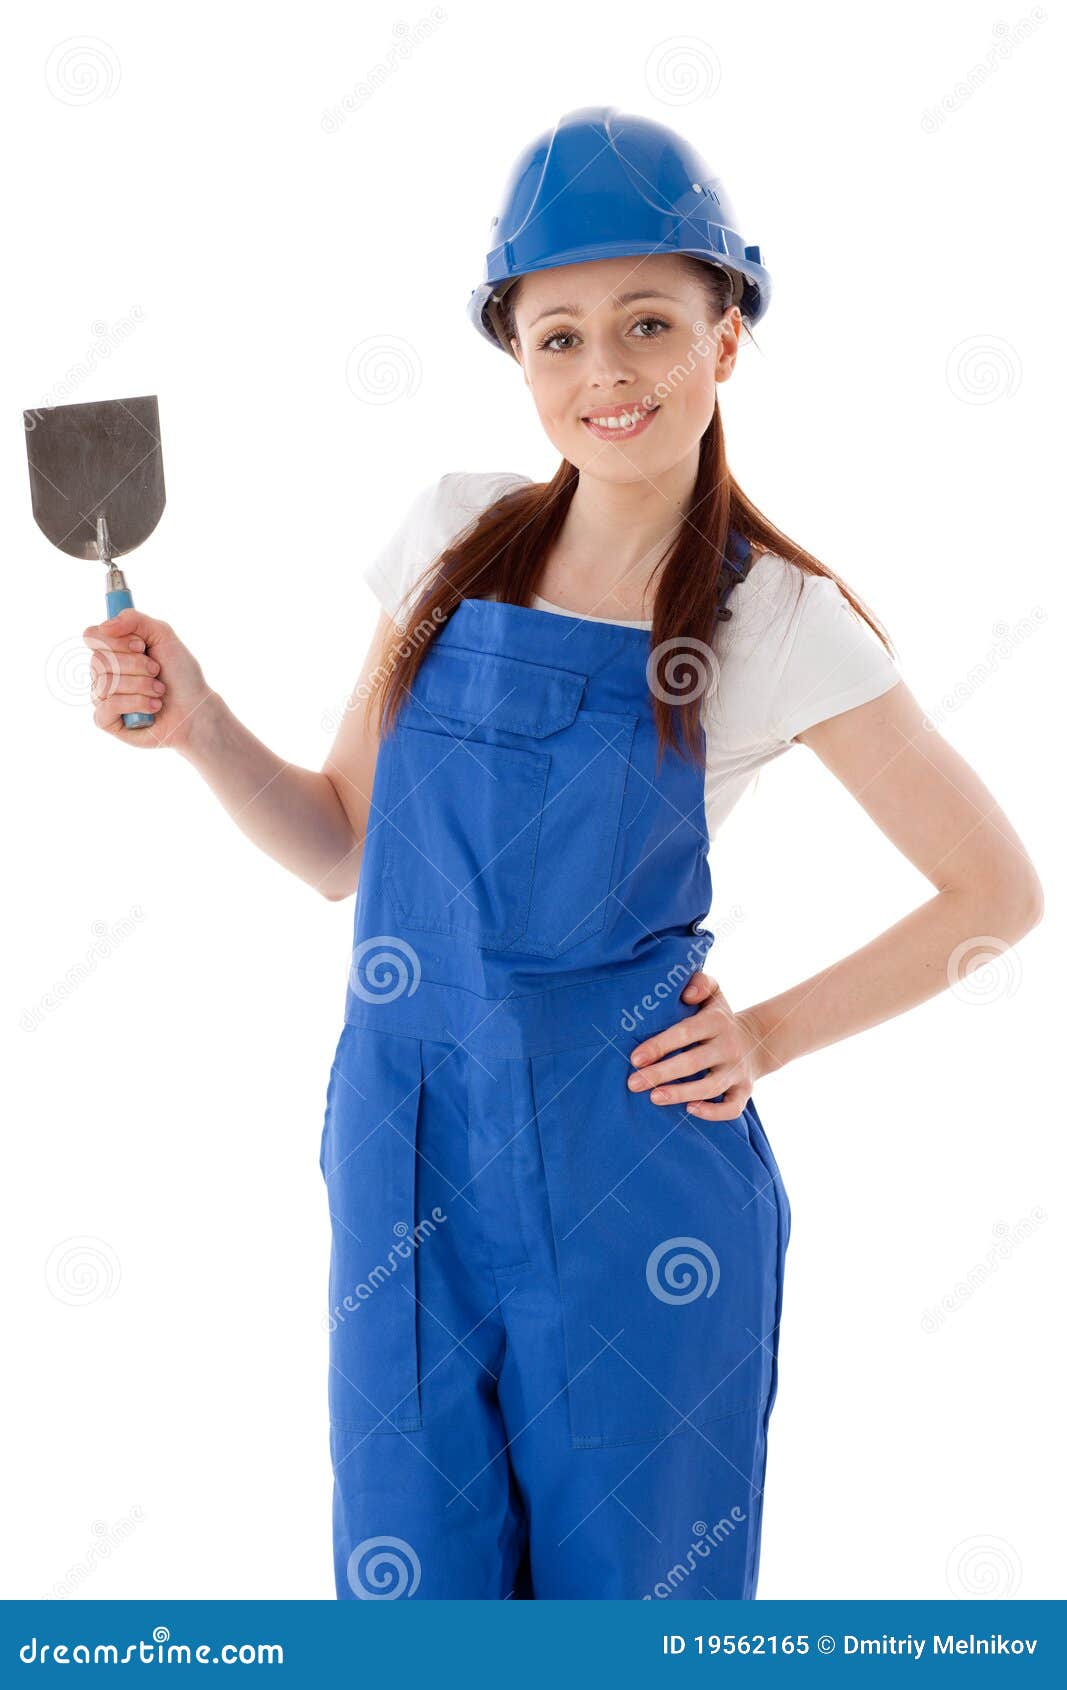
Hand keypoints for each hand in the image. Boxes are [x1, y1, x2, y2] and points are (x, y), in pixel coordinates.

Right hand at [82, 606, 217, 752]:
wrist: (196, 708)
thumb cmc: (181, 674)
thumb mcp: (163, 635)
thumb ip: (134, 619)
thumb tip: (104, 627)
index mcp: (113, 650)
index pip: (91, 636)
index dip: (115, 641)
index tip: (141, 646)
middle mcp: (104, 672)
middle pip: (98, 660)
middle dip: (136, 665)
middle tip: (157, 671)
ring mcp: (103, 697)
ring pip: (105, 684)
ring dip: (141, 685)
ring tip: (159, 691)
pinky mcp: (106, 720)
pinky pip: (107, 707)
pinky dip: (135, 703)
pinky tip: (153, 707)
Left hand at [627, 971, 770, 1118]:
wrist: (759, 1040)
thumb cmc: (719, 1017)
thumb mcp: (714, 993)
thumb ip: (700, 983)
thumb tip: (686, 994)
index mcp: (717, 1021)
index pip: (686, 1033)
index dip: (660, 1045)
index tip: (635, 1058)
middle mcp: (729, 1046)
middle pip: (694, 1062)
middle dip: (661, 1074)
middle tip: (633, 1083)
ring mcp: (738, 1070)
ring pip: (710, 1087)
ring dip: (681, 1094)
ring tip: (654, 1098)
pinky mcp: (745, 1091)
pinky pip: (733, 1108)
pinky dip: (713, 1113)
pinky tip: (689, 1110)